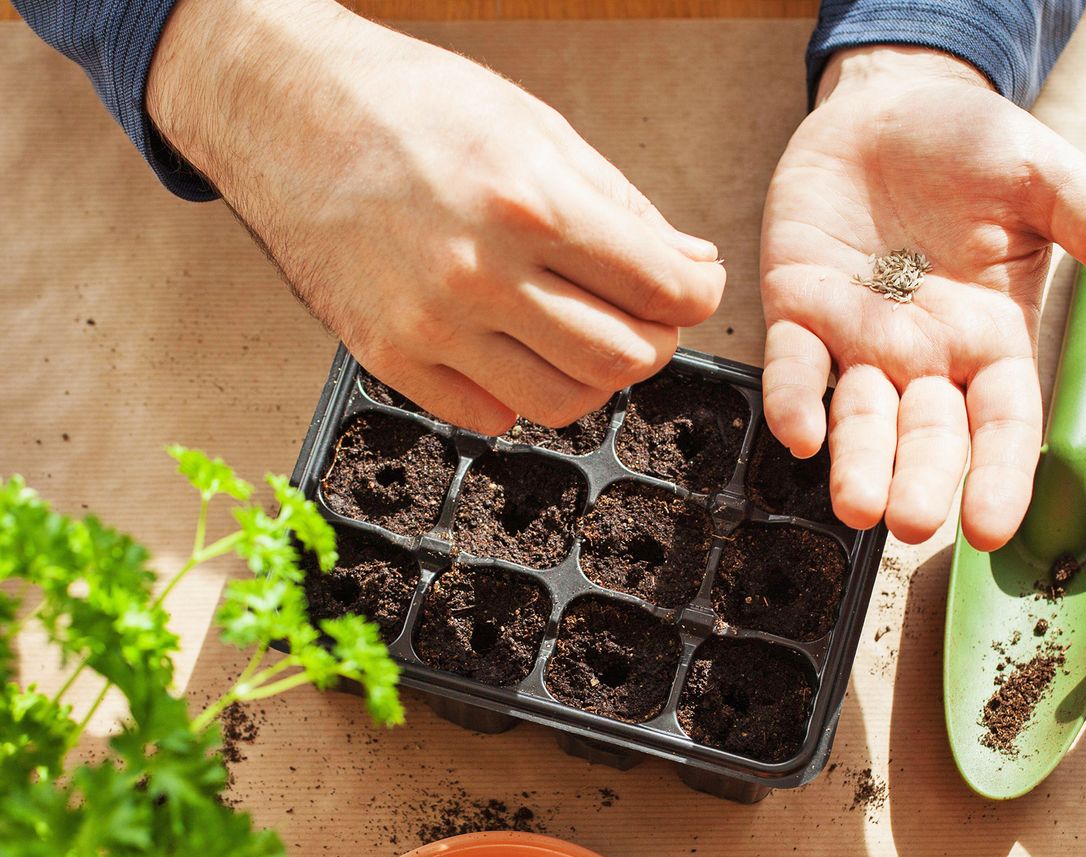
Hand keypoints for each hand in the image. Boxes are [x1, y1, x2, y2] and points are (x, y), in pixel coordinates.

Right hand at [147, 0, 724, 433]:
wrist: (282, 110)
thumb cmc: (407, 107)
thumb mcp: (533, 127)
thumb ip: (619, 206)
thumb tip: (690, 264)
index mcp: (528, 202)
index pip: (661, 289)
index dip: (697, 296)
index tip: (693, 290)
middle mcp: (479, 273)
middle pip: (622, 360)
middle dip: (655, 344)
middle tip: (646, 320)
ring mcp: (430, 325)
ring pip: (562, 403)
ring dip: (592, 378)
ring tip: (582, 337)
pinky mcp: (389, 357)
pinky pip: (489, 415)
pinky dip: (518, 391)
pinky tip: (513, 348)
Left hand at [760, 46, 1085, 549]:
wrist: (889, 105)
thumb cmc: (971, 148)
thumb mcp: (1049, 184)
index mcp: (988, 340)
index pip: (1000, 423)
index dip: (997, 476)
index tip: (992, 529)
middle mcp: (921, 356)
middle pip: (925, 434)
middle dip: (918, 481)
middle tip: (911, 525)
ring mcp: (857, 339)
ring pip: (857, 415)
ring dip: (855, 462)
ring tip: (857, 507)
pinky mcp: (798, 310)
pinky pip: (793, 365)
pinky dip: (793, 399)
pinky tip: (799, 434)